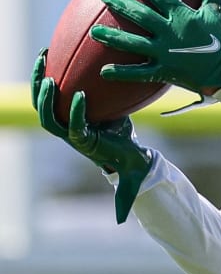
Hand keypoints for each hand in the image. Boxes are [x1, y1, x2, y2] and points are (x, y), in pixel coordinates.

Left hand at [31, 50, 152, 224]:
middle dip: (44, 101)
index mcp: (83, 143)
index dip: (73, 115)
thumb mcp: (128, 182)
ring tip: (41, 58)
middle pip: (48, 117)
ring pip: (43, 102)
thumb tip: (122, 221)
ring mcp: (65, 118)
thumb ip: (124, 200)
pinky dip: (48, 71)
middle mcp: (69, 131)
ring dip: (38, 81)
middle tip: (48, 81)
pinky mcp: (68, 106)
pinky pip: (53, 88)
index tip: (79, 97)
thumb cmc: (126, 160)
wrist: (121, 150)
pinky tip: (50, 52)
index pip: (72, 130)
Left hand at [94, 0, 220, 95]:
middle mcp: (170, 32)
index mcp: (182, 15)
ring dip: (113, 37)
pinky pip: (139, 73)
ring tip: (94, 31)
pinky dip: (122, 73)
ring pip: (134, 43)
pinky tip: (103, 71)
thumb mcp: (217, 8)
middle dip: (120, 4)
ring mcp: (166, 53)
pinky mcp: (165, 71)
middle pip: (140, 15)